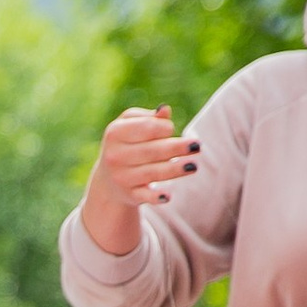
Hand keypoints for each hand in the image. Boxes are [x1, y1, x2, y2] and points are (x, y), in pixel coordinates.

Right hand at [78, 105, 199, 255]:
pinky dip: (155, 197)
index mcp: (115, 133)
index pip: (147, 128)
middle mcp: (115, 156)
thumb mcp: (131, 126)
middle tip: (197, 145)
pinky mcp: (129, 195)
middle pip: (152, 150)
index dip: (165, 128)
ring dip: (174, 169)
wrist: (108, 180)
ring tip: (193, 166)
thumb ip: (149, 118)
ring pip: (153, 172)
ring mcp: (121, 177)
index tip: (170, 130)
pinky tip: (168, 196)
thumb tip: (165, 109)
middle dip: (176, 148)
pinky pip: (145, 196)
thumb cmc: (126, 145)